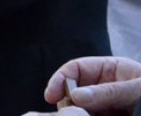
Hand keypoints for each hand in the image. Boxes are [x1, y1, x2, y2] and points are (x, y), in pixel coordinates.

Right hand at [24, 56, 140, 115]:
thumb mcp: (138, 88)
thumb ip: (110, 92)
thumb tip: (77, 96)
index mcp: (110, 69)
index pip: (76, 69)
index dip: (60, 80)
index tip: (50, 96)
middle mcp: (105, 86)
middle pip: (74, 91)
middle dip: (69, 102)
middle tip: (71, 115)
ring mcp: (108, 105)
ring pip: (82, 109)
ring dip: (81, 114)